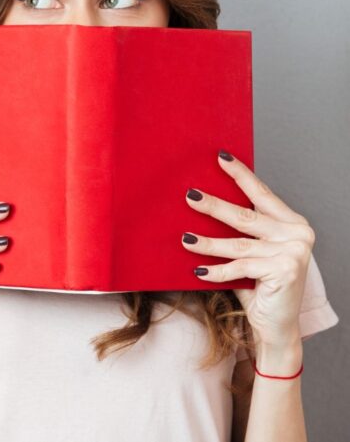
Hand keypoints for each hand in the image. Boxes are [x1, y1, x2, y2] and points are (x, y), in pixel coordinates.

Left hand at [181, 149, 313, 348]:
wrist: (276, 326)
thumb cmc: (259, 285)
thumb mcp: (252, 252)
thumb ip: (241, 231)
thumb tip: (202, 201)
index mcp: (292, 223)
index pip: (261, 194)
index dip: (240, 175)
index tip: (220, 157)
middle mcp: (297, 234)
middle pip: (245, 216)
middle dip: (214, 206)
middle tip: (190, 196)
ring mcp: (293, 253)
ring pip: (238, 244)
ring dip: (207, 242)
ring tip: (184, 238)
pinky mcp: (284, 271)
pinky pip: (240, 267)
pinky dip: (217, 271)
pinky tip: (198, 271)